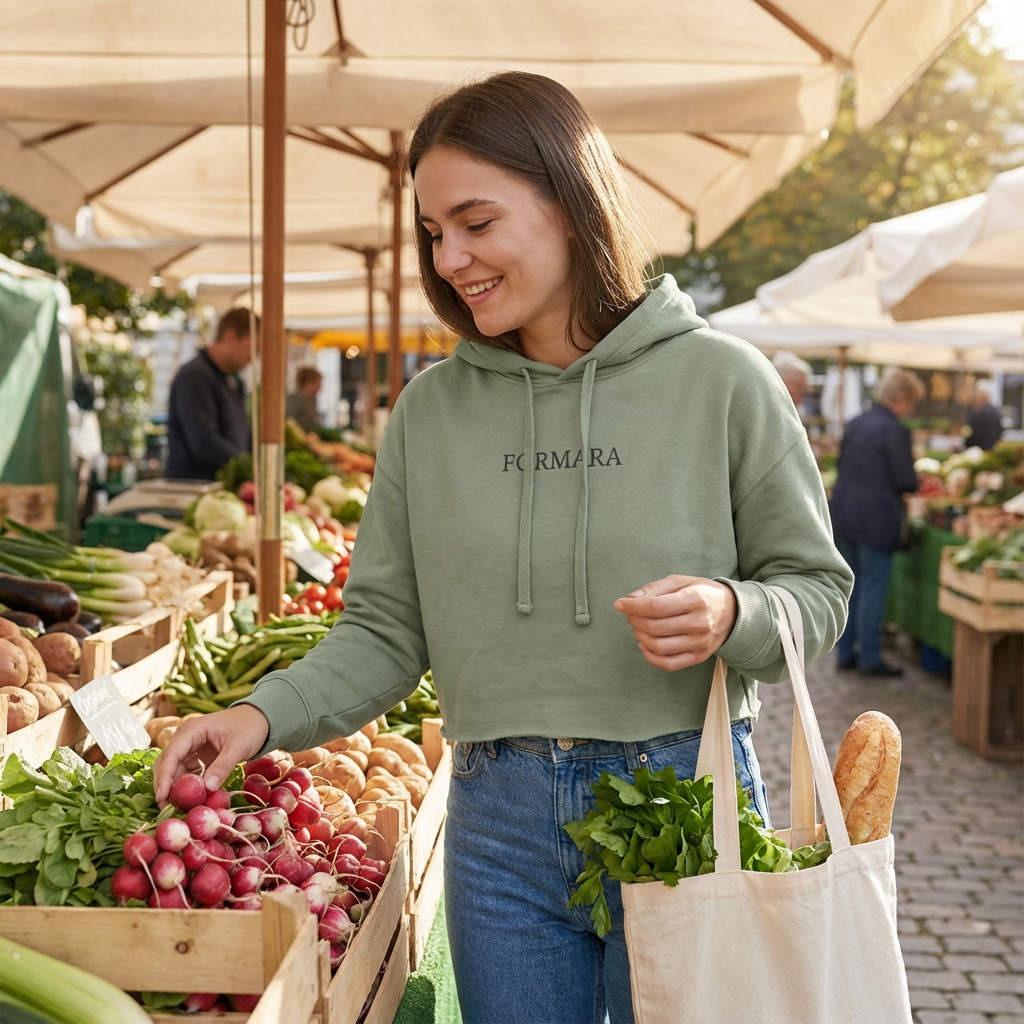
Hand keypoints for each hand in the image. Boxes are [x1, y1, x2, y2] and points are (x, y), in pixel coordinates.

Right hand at [153, 704, 269, 805]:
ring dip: (174, 788)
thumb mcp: (239, 746)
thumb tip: (208, 788)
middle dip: (164, 786)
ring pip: (173, 770)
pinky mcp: (195, 756)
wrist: (259, 719)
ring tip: (178, 808)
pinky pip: (185, 773)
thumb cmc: (249, 727)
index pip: (170, 755)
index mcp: (191, 730)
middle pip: (166, 764)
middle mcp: (185, 738)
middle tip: (167, 809)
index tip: (162, 798)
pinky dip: (185, 786)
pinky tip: (190, 800)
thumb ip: (223, 766)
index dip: (164, 778)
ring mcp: (189, 747)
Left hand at [614, 576, 736, 671]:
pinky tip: (645, 644)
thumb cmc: (701, 593)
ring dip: (640, 637)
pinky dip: (650, 657)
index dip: (633, 607)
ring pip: (659, 647)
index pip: (657, 607)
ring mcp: (700, 643)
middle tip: (630, 614)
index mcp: (695, 599)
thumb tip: (631, 599)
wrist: (732, 613)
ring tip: (638, 627)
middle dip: (635, 620)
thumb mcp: (681, 581)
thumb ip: (655, 588)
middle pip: (655, 628)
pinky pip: (668, 664)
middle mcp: (700, 623)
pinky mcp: (698, 657)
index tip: (619, 604)